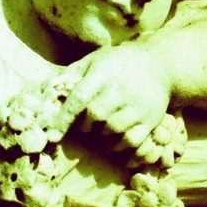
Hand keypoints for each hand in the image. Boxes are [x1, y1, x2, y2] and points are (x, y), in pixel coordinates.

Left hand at [51, 43, 171, 150]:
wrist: (160, 64)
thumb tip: (46, 87)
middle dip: (85, 126)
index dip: (64, 119)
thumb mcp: (96, 59)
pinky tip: (114, 143)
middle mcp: (120, 90)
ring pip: (113, 130)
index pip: (79, 99)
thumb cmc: (120, 63)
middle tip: (85, 127)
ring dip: (101, 138)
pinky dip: (119, 147)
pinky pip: (132, 141)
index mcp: (103, 74)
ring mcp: (137, 106)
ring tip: (99, 133)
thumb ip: (72, 73)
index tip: (53, 136)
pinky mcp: (151, 119)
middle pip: (95, 116)